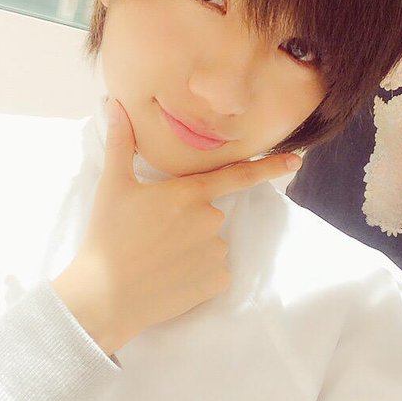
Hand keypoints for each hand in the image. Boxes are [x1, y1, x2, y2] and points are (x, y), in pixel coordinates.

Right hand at [52, 98, 301, 353]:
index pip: (237, 175)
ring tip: (159, 259)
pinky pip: (215, 272)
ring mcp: (217, 253)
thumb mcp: (113, 187)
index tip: (296, 161)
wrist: (105, 296)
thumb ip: (121, 144)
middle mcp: (210, 220)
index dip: (268, 167)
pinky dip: (198, 275)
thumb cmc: (108, 237)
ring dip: (193, 249)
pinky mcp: (217, 282)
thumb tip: (115, 104)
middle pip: (210, 215)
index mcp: (189, 193)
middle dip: (189, 222)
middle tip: (155, 236)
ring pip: (212, 245)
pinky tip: (171, 278)